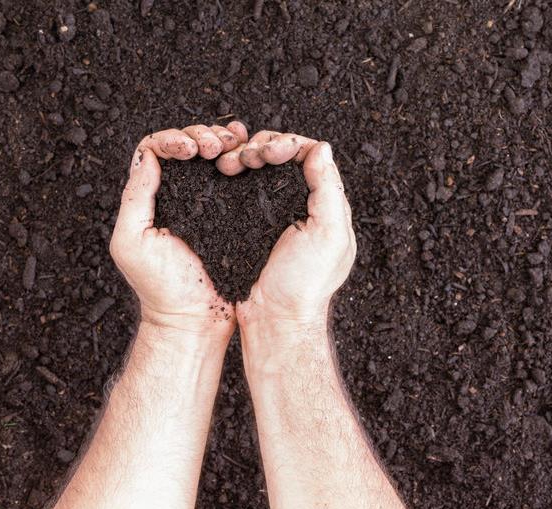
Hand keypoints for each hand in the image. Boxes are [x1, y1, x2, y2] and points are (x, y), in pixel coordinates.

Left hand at [110, 122, 248, 335]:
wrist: (197, 318)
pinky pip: (243, 176)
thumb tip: (149, 156)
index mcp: (156, 196)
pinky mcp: (240, 213)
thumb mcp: (132, 241)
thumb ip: (136, 198)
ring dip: (226, 141)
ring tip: (233, 146)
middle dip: (203, 135)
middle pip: (191, 144)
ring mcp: (214, 202)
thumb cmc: (161, 288)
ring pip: (218, 155)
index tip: (190, 150)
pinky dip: (246, 156)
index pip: (159, 149)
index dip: (174, 139)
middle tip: (213, 147)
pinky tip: (250, 150)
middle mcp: (184, 194)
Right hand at [236, 132, 355, 326]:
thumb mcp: (329, 235)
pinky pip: (242, 185)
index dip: (288, 145)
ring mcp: (274, 212)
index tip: (269, 151)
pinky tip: (222, 172)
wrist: (274, 320)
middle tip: (244, 158)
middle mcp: (302, 204)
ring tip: (228, 164)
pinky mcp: (249, 222)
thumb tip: (322, 147)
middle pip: (282, 156)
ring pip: (259, 167)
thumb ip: (329, 190)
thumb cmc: (305, 284)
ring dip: (243, 156)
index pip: (310, 156)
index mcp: (326, 205)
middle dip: (261, 147)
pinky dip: (232, 172)